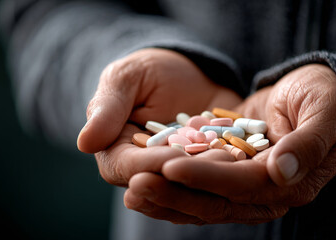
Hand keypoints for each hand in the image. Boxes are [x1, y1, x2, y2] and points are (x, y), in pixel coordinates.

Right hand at [77, 48, 241, 185]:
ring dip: (214, 178)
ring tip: (236, 161)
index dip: (150, 165)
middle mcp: (149, 172)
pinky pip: (219, 177)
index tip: (172, 156)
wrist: (186, 73)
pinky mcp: (209, 172)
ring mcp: (181, 175)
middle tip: (217, 163)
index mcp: (117, 154)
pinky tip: (250, 159)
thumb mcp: (125, 79)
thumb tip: (84, 143)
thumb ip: (107, 108)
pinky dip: (234, 170)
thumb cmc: (146, 72)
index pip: (128, 168)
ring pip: (193, 186)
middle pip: (163, 184)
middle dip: (189, 176)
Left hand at [124, 64, 335, 223]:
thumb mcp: (325, 110)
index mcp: (294, 182)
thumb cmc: (324, 94)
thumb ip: (309, 142)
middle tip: (136, 183)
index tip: (170, 167)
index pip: (243, 185)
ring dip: (167, 197)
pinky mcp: (229, 176)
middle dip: (175, 194)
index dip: (206, 178)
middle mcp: (268, 193)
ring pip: (202, 200)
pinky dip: (172, 189)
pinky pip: (198, 189)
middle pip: (216, 201)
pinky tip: (142, 182)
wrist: (313, 89)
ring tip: (132, 189)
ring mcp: (246, 187)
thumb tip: (281, 172)